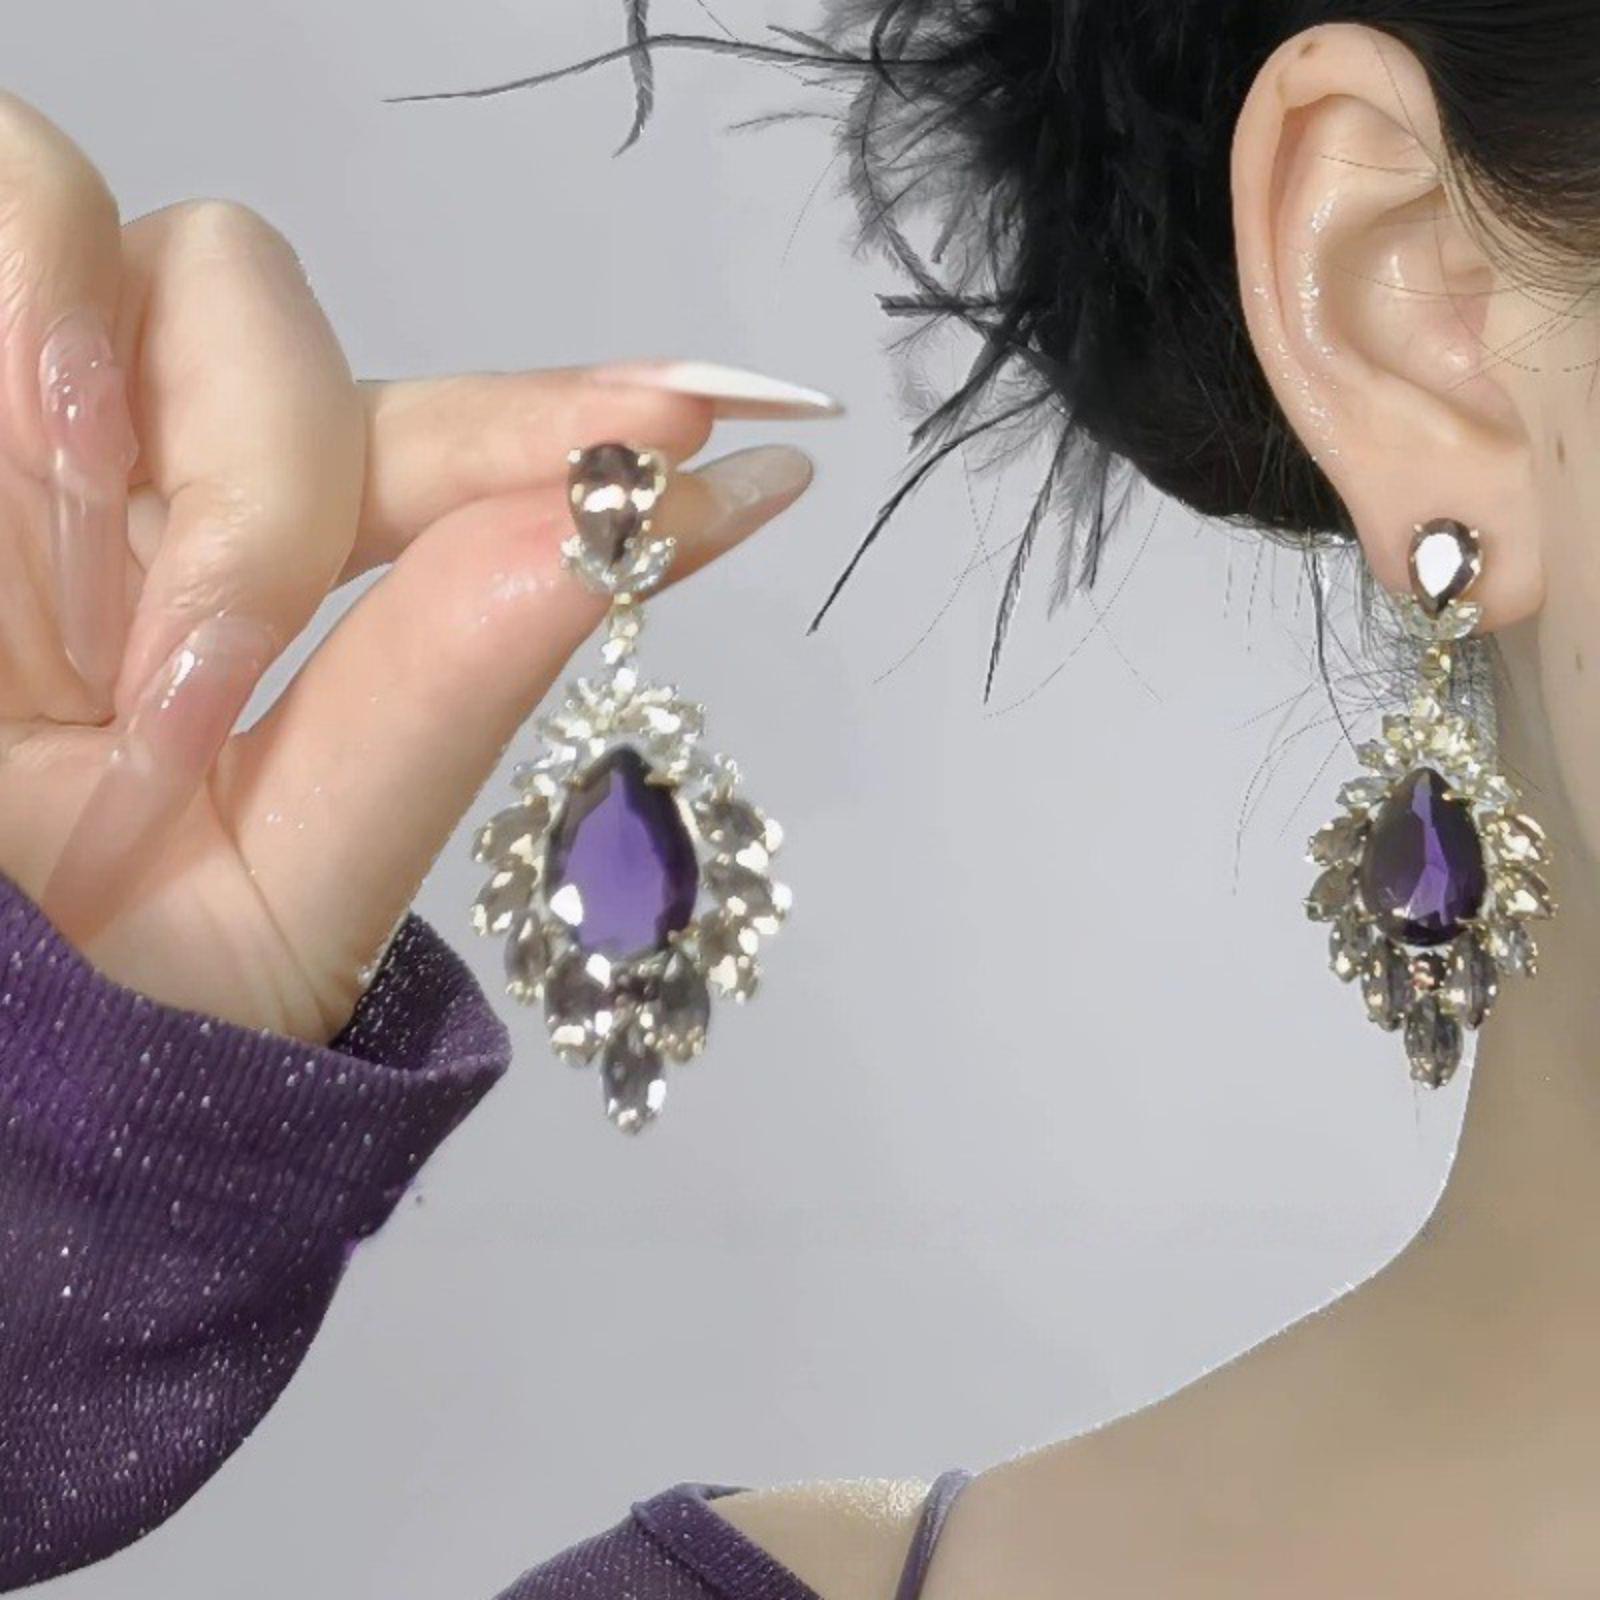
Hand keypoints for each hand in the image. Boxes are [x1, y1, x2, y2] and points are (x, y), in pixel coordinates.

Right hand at [0, 91, 831, 1042]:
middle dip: (274, 489)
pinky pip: (14, 207)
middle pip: (285, 314)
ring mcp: (27, 417)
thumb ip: (431, 708)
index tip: (707, 423)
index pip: (426, 451)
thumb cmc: (99, 1007)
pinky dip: (32, 332)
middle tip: (194, 680)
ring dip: (153, 423)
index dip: (551, 425)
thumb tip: (611, 534)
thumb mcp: (283, 888)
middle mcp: (141, 474)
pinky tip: (25, 487)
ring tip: (80, 636)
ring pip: (174, 256)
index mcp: (243, 580)